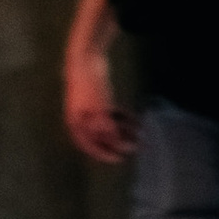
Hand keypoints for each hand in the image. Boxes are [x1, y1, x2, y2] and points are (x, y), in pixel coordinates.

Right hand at [64, 49, 137, 166]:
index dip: (104, 154)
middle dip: (120, 142)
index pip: (89, 146)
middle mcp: (82, 120)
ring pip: (109, 125)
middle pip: (101, 136)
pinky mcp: (100, 99)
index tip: (121, 159)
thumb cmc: (90, 89)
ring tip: (141, 134)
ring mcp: (91, 109)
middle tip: (138, 147)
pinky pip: (113, 114)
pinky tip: (136, 120)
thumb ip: (110, 132)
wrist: (86, 59)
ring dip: (125, 130)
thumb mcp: (100, 114)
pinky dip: (123, 118)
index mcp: (76, 125)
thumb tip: (122, 148)